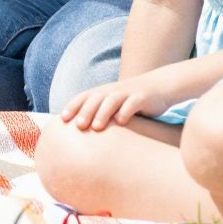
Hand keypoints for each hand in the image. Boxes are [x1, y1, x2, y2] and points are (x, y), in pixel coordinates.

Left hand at [59, 68, 192, 131]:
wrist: (160, 86)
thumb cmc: (131, 101)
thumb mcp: (114, 106)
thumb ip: (99, 116)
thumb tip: (81, 137)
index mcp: (104, 92)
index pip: (84, 97)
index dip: (72, 106)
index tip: (62, 120)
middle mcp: (113, 90)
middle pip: (95, 98)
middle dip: (85, 111)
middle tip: (77, 126)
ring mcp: (128, 92)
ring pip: (112, 99)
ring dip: (103, 112)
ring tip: (96, 127)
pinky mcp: (143, 97)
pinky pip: (133, 102)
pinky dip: (126, 110)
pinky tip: (121, 121)